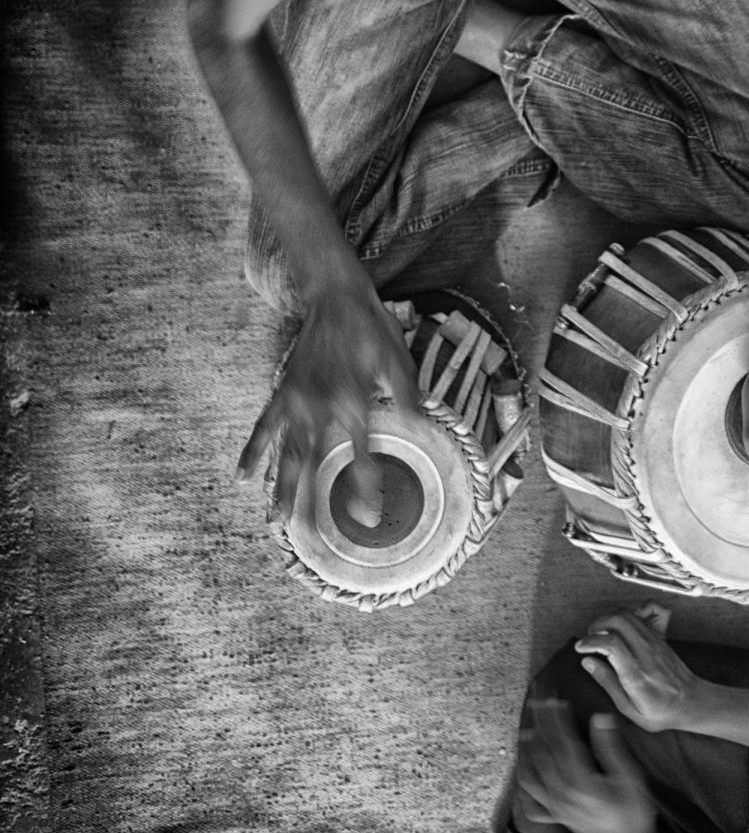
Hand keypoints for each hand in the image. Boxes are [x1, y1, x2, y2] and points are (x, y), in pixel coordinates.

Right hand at [236, 275, 419, 523]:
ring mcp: (298, 400)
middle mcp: (322, 405)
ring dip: (281, 486)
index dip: (364, 487)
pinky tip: (242, 476)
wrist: (336, 295)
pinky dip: (253, 451)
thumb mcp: (398, 357)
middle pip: (317, 463)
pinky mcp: (282, 391)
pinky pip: (263, 427)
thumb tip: (421, 427)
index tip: (366, 517)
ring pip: (287, 452)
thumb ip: (409, 394)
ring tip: (275, 522)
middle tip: (310, 537)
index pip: (361, 454)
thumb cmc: (372, 326)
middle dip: (311, 502)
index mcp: (354, 400)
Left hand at [514, 699, 655, 832]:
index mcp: (579, 781)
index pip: (561, 741)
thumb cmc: (631, 813)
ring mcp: (555, 806)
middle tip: (537, 700)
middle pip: (544, 751)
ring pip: (532, 773)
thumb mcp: (630, 779)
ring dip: (528, 748)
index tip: (553, 698)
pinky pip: (531, 799)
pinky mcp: (555, 815)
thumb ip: (612, 749)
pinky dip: (526, 782)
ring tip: (527, 727)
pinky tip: (526, 769)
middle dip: (540, 722)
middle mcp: (561, 793)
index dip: (555, 717)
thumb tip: (600, 718)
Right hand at [574, 604, 700, 733]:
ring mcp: (655, 640)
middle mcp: (646, 652)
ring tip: (602, 633)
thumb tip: (588, 662)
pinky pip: (651, 608)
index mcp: (637, 675)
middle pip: (617, 621)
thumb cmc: (660, 710)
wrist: (690, 702)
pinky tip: (627, 620)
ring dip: (609, 618)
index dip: (591, 641)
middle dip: (597, 626)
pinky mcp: (661, 634)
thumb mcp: (629, 709)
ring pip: (628, 613)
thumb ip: (608, 682)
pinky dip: (637, 606)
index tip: (581, 648)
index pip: (611, 644)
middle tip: (590, 640)